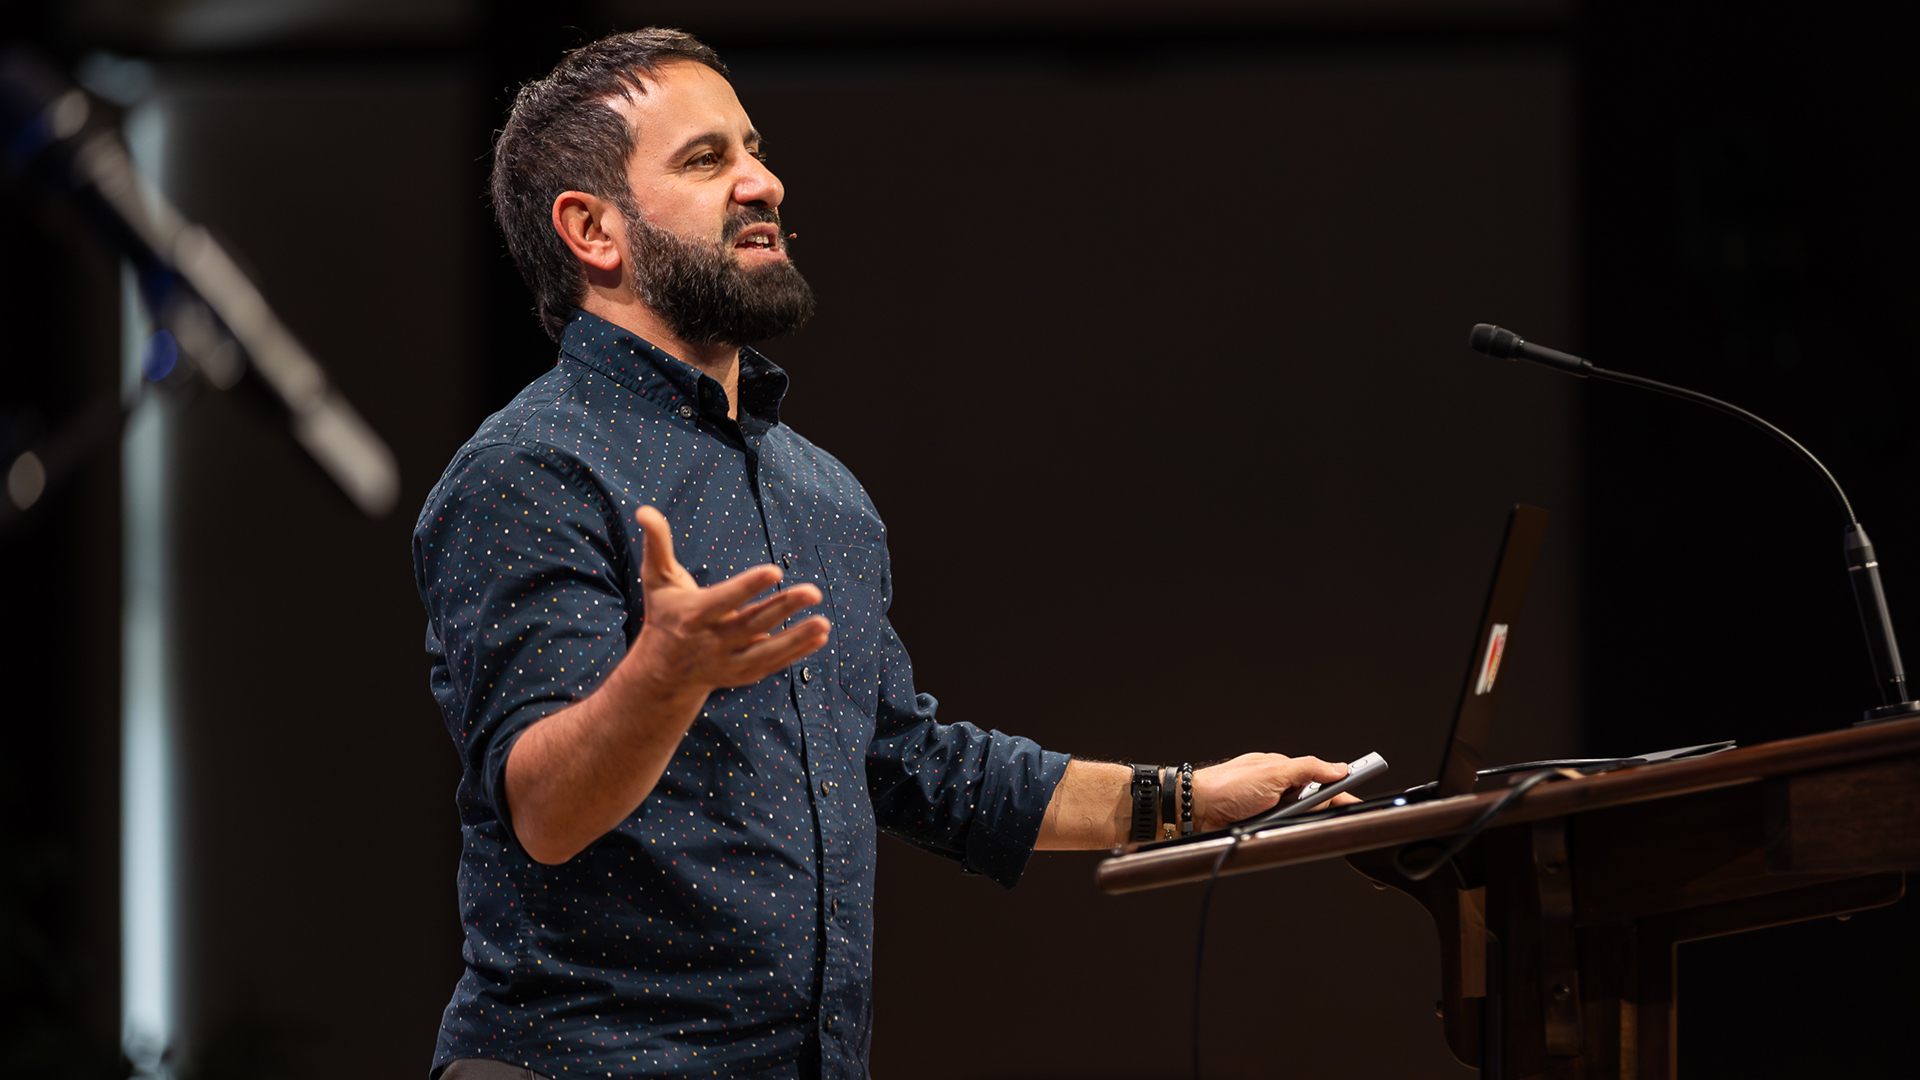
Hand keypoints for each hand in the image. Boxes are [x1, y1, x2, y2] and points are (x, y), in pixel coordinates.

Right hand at [629, 505, 831, 695]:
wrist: (662, 672)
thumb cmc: (664, 615)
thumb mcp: (657, 580)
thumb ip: (656, 544)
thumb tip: (644, 510)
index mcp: (694, 614)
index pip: (725, 599)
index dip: (748, 586)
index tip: (774, 571)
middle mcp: (712, 640)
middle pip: (753, 623)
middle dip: (783, 608)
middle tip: (813, 592)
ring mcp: (728, 660)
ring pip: (766, 650)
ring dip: (797, 638)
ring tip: (824, 623)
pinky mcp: (742, 673)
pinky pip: (773, 664)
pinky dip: (796, 653)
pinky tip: (820, 637)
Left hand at [1190, 752, 1356, 831]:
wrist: (1195, 810)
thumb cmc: (1227, 786)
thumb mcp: (1273, 772)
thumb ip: (1309, 768)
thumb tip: (1338, 768)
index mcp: (1286, 771)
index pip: (1324, 780)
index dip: (1343, 790)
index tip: (1360, 800)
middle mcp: (1281, 790)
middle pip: (1314, 806)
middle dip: (1312, 810)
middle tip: (1296, 808)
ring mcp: (1271, 811)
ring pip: (1298, 823)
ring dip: (1290, 823)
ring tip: (1270, 817)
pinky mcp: (1261, 829)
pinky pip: (1281, 835)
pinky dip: (1278, 834)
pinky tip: (1267, 830)